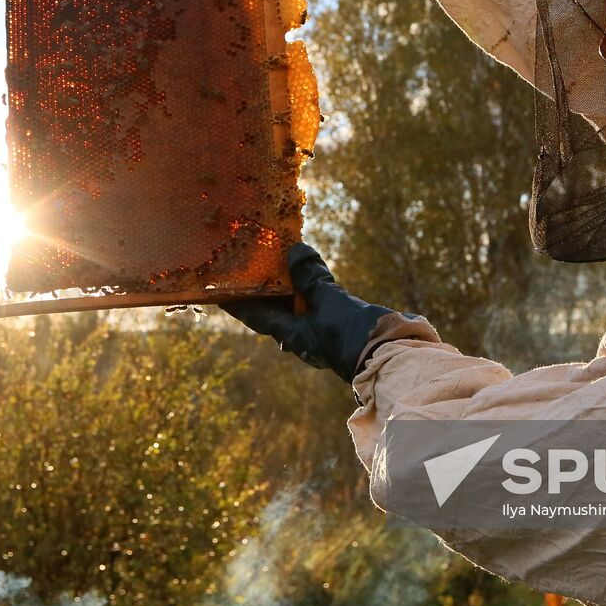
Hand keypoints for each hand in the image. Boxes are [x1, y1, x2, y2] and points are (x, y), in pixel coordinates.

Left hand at [222, 242, 404, 382]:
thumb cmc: (354, 335)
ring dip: (287, 280)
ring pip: (295, 301)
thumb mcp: (329, 301)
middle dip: (262, 284)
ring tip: (277, 255)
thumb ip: (310, 277)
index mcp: (291, 334)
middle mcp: (301, 333)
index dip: (235, 301)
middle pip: (273, 305)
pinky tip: (310, 264)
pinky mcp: (337, 320)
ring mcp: (319, 327)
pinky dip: (310, 282)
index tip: (216, 289)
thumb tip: (294, 250)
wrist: (388, 354)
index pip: (254, 315)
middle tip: (249, 260)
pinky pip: (316, 298)